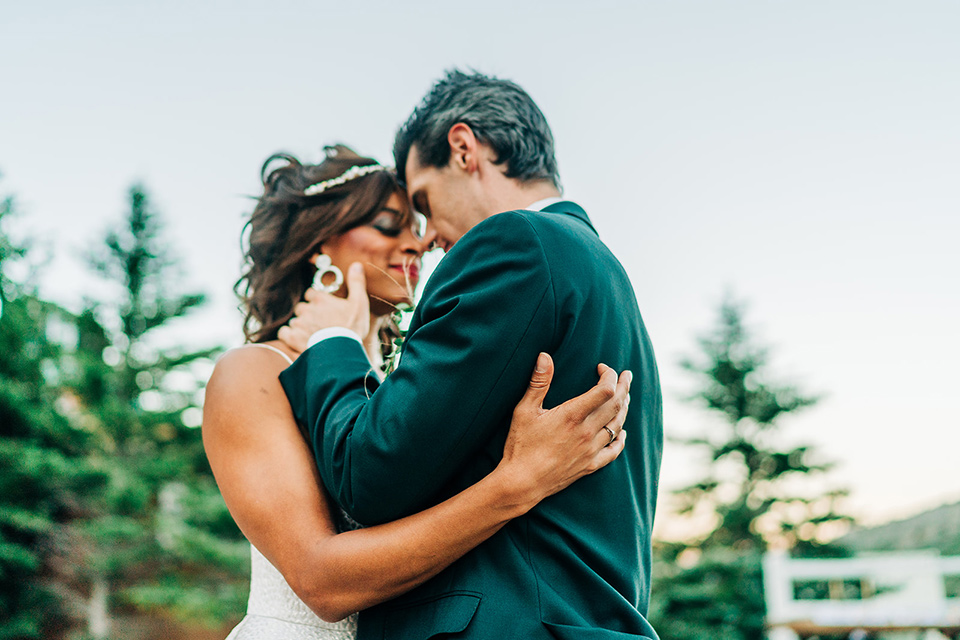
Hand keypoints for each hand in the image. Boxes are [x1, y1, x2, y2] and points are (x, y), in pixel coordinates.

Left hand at [277, 263, 370, 352]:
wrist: (342, 352)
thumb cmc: (352, 328)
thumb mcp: (359, 303)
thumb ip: (356, 283)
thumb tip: (356, 264)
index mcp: (320, 298)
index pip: (311, 294)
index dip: (316, 301)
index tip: (324, 309)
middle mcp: (306, 308)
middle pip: (301, 307)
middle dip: (308, 313)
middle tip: (319, 323)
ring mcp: (298, 323)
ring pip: (294, 320)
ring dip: (300, 325)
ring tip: (311, 334)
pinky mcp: (292, 337)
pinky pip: (284, 332)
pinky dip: (289, 335)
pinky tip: (298, 340)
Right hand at [496, 353, 630, 507]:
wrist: (521, 483)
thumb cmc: (520, 445)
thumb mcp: (524, 410)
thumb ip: (538, 382)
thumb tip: (545, 356)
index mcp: (572, 415)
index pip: (604, 390)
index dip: (609, 375)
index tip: (602, 367)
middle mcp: (586, 432)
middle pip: (616, 405)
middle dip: (624, 386)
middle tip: (628, 375)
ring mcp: (590, 450)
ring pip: (617, 425)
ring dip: (624, 408)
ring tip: (626, 396)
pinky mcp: (590, 466)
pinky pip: (614, 451)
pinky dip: (621, 439)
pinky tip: (622, 432)